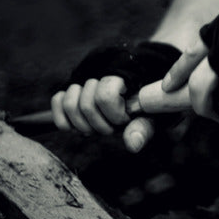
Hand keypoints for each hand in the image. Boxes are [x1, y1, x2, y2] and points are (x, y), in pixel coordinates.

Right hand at [51, 40, 179, 150]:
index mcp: (127, 74)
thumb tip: (133, 145)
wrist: (155, 87)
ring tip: (96, 128)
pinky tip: (75, 127)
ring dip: (82, 122)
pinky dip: (63, 117)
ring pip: (69, 101)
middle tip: (112, 129)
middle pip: (87, 103)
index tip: (126, 120)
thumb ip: (145, 127)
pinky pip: (58, 99)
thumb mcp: (160, 116)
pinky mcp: (74, 91)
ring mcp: (88, 82)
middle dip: (99, 124)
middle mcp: (104, 73)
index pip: (106, 94)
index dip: (114, 114)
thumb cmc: (159, 104)